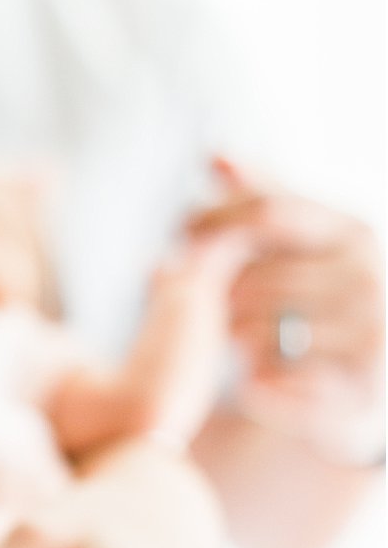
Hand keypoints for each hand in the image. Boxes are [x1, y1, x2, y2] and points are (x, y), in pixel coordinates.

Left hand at [188, 158, 384, 464]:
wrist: (347, 385)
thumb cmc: (307, 302)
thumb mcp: (288, 244)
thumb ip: (256, 200)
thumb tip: (215, 154)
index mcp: (353, 231)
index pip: (265, 212)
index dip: (211, 222)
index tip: (179, 236)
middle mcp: (370, 278)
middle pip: (252, 279)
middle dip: (218, 294)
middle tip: (216, 307)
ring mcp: (371, 337)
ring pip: (255, 334)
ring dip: (233, 340)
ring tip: (241, 340)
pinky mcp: (356, 393)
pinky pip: (271, 384)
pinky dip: (253, 383)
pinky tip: (256, 379)